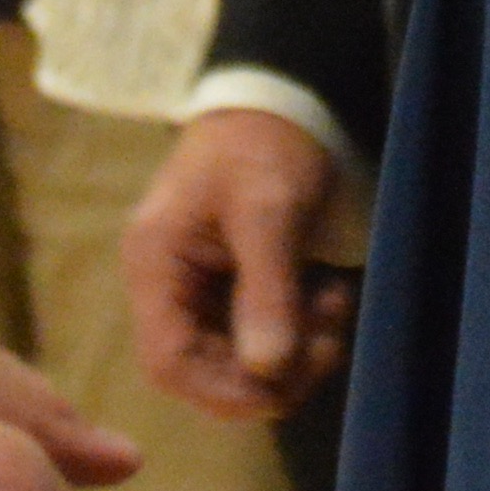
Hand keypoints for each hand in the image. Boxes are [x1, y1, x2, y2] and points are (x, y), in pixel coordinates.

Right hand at [119, 109, 349, 418]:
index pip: (168, 361)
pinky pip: (258, 335)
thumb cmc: (265, 144)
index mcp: (155, 263)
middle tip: (328, 342)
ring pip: (236, 359)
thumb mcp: (269, 211)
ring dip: (292, 353)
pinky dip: (297, 332)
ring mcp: (198, 287)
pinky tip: (328, 298)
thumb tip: (267, 372)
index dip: (223, 392)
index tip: (284, 388)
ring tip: (334, 308)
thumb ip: (266, 291)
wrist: (283, 98)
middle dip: (269, 372)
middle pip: (203, 369)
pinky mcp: (232, 285)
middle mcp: (167, 284)